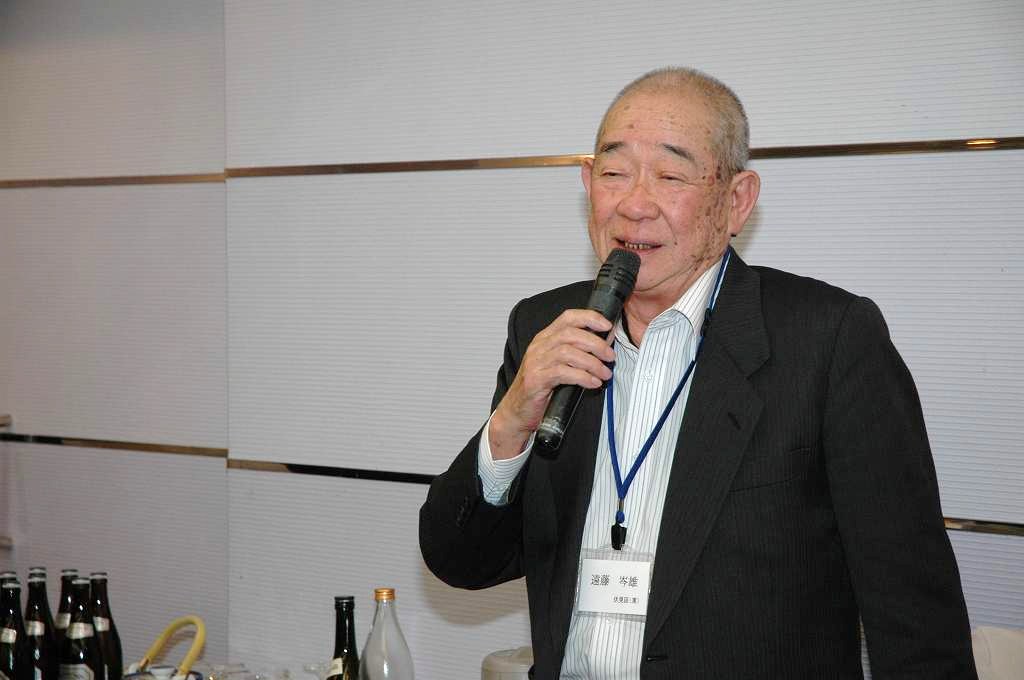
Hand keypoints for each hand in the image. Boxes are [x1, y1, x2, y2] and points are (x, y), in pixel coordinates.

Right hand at [489, 309, 614, 458]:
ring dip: (592, 362)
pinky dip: (582, 377)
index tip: (607, 326)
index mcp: (545, 339)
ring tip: (604, 373)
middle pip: (571, 334)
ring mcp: (536, 362)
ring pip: (568, 352)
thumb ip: (577, 353)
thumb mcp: (558, 365)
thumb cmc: (540, 388)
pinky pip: (563, 373)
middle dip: (596, 343)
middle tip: (610, 356)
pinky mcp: (536, 379)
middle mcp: (539, 347)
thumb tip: (604, 345)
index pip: (568, 317)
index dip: (590, 318)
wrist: (517, 410)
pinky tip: (592, 383)